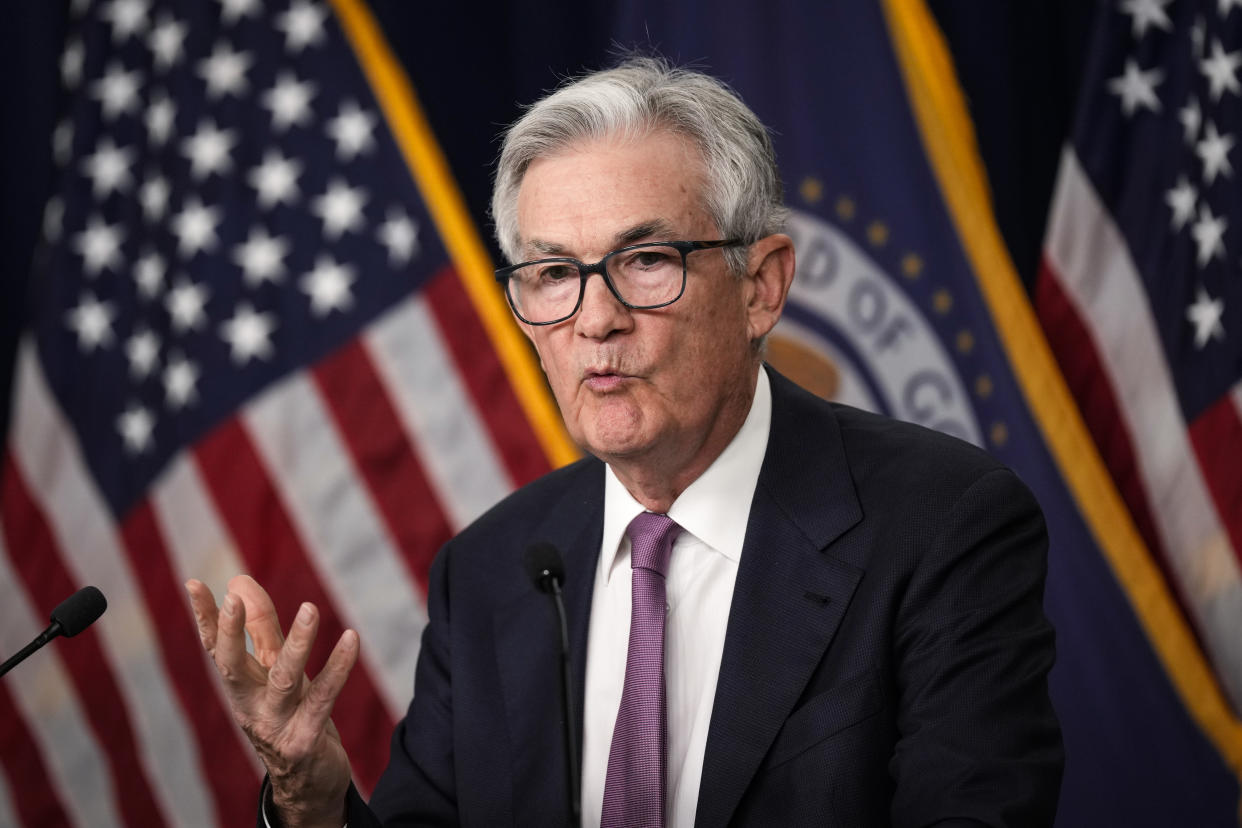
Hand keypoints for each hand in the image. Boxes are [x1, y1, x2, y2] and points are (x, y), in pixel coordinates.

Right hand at [186, 575, 357, 827]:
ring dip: (297, 644)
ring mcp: (276, 725)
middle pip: (232, 667)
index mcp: (240, 687)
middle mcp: (250, 706)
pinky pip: (323, 699)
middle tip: (232, 600)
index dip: (204, 617)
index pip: (215, 649)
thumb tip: (239, 581)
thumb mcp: (273, 670)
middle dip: (230, 634)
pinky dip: (338, 668)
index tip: (193, 582)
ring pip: (283, 679)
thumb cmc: (289, 715)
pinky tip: (351, 638)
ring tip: (310, 608)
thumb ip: (261, 628)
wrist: (307, 783)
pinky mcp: (305, 740)